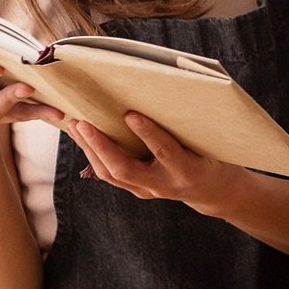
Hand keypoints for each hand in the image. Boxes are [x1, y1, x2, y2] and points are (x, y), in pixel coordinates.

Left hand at [64, 113, 236, 212]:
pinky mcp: (138, 190)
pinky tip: (85, 139)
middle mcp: (164, 184)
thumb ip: (185, 128)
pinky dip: (95, 155)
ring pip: (111, 174)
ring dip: (90, 150)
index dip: (147, 133)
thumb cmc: (211, 157)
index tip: (130, 114)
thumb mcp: (206, 144)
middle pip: (124, 169)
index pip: (163, 150)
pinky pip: (110, 175)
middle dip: (101, 146)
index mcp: (187, 170)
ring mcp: (147, 190)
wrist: (211, 190)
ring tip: (77, 126)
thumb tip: (161, 97)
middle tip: (84, 124)